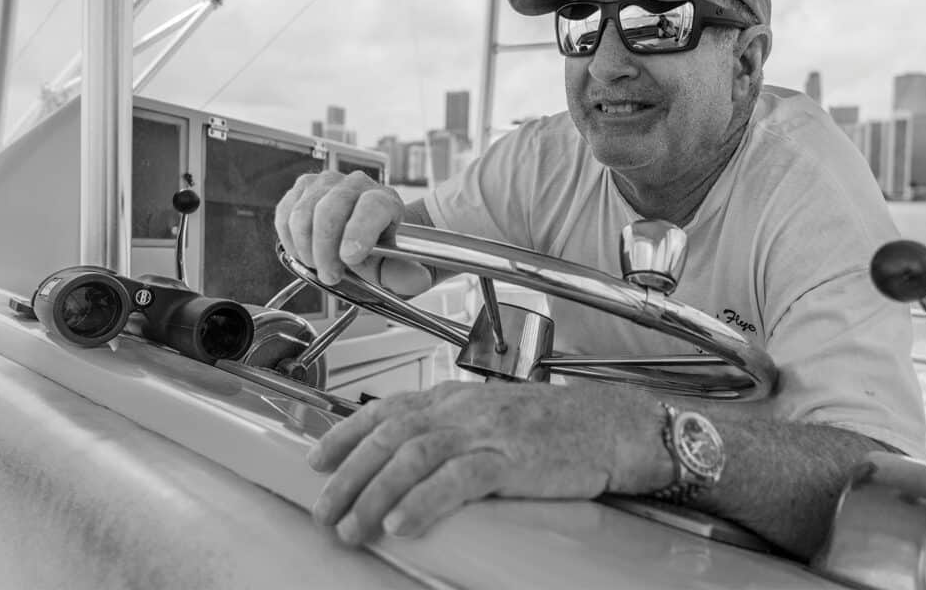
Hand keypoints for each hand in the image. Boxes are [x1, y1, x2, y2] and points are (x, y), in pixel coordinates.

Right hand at [274, 170, 431, 295]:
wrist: (366, 236)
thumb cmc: (379, 251)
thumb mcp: (396, 268)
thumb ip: (405, 275)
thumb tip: (417, 278)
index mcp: (386, 200)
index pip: (371, 206)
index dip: (358, 232)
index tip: (349, 258)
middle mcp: (357, 184)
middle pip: (330, 209)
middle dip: (324, 250)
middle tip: (330, 275)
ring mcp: (327, 182)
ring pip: (303, 211)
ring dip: (305, 247)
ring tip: (317, 265)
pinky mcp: (303, 188)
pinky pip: (285, 212)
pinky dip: (288, 238)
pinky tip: (303, 252)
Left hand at [308, 381, 669, 545]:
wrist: (610, 425)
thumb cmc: (554, 426)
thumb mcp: (492, 417)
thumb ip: (452, 430)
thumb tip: (410, 460)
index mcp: (455, 397)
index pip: (386, 408)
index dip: (345, 434)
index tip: (316, 460)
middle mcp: (462, 408)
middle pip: (389, 435)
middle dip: (348, 475)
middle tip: (323, 510)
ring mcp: (486, 431)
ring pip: (413, 456)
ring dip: (374, 494)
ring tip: (352, 528)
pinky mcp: (511, 458)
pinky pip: (457, 479)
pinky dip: (423, 501)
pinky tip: (401, 523)